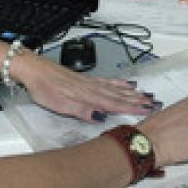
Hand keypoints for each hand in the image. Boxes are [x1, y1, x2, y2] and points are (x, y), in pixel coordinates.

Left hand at [13, 55, 156, 122]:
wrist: (34, 70)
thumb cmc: (44, 88)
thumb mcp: (60, 104)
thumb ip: (82, 110)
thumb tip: (101, 117)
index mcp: (88, 96)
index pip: (114, 104)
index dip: (131, 108)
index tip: (147, 110)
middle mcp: (92, 88)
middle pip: (118, 95)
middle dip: (137, 100)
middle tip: (153, 103)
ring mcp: (89, 82)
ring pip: (115, 88)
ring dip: (131, 93)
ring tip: (145, 94)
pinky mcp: (84, 79)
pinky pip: (107, 81)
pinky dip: (118, 83)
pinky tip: (124, 83)